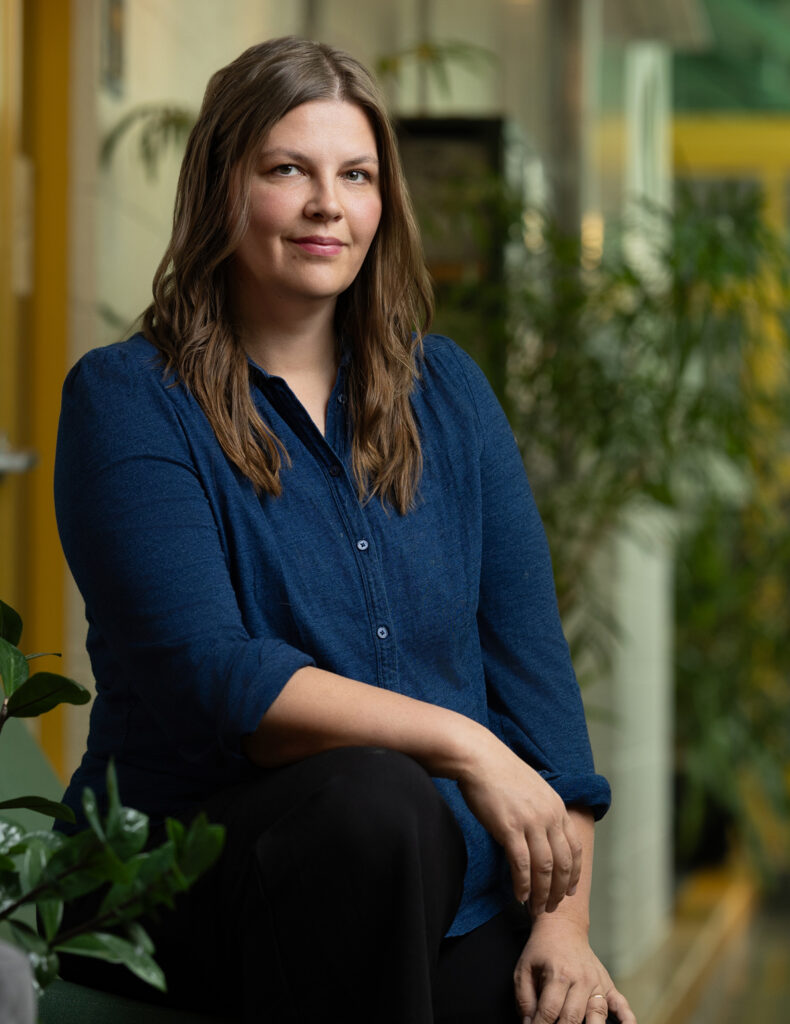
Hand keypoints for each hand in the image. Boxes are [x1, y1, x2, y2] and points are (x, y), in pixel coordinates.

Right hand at [456, 736, 581, 913]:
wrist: (480, 758)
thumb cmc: (501, 773)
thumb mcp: (534, 789)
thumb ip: (543, 811)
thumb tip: (543, 834)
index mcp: (557, 807)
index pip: (574, 848)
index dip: (574, 874)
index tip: (570, 891)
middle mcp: (549, 816)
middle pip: (563, 863)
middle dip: (560, 890)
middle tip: (553, 907)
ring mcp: (531, 822)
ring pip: (544, 868)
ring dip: (542, 893)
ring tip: (537, 909)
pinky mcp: (510, 828)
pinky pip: (521, 864)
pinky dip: (523, 884)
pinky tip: (520, 896)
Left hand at [514, 916, 636, 1023]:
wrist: (563, 927)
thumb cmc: (541, 950)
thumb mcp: (524, 968)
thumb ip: (524, 998)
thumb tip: (528, 1023)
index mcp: (558, 974)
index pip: (550, 1011)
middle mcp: (581, 979)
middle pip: (573, 1017)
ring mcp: (597, 983)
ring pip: (597, 1015)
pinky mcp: (608, 984)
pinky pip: (622, 1004)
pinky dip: (627, 1019)